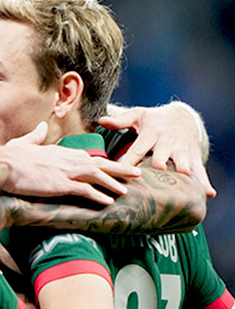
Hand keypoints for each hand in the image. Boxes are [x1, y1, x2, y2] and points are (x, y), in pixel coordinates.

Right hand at [3, 123, 140, 205]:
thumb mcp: (25, 142)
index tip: (114, 167)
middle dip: (119, 168)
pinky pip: (85, 190)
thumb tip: (40, 126)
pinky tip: (108, 201)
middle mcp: (66, 159)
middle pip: (99, 163)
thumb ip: (36, 136)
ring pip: (96, 176)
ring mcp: (65, 171)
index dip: (102, 163)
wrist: (3, 164)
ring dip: (113, 183)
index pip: (87, 157)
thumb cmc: (11, 156)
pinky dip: (98, 195)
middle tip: (136, 173)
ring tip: (127, 190)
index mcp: (60, 151)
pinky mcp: (60, 184)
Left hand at [99, 103, 214, 196]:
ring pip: (183, 164)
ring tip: (180, 190)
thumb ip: (119, 120)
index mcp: (150, 134)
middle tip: (151, 181)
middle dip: (157, 168)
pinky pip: (201, 170)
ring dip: (181, 176)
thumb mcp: (137, 115)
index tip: (120, 176)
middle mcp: (167, 143)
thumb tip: (101, 120)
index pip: (136, 150)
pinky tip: (207, 193)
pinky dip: (204, 181)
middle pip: (160, 158)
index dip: (128, 163)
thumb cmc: (153, 119)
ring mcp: (181, 150)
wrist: (183, 117)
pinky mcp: (193, 156)